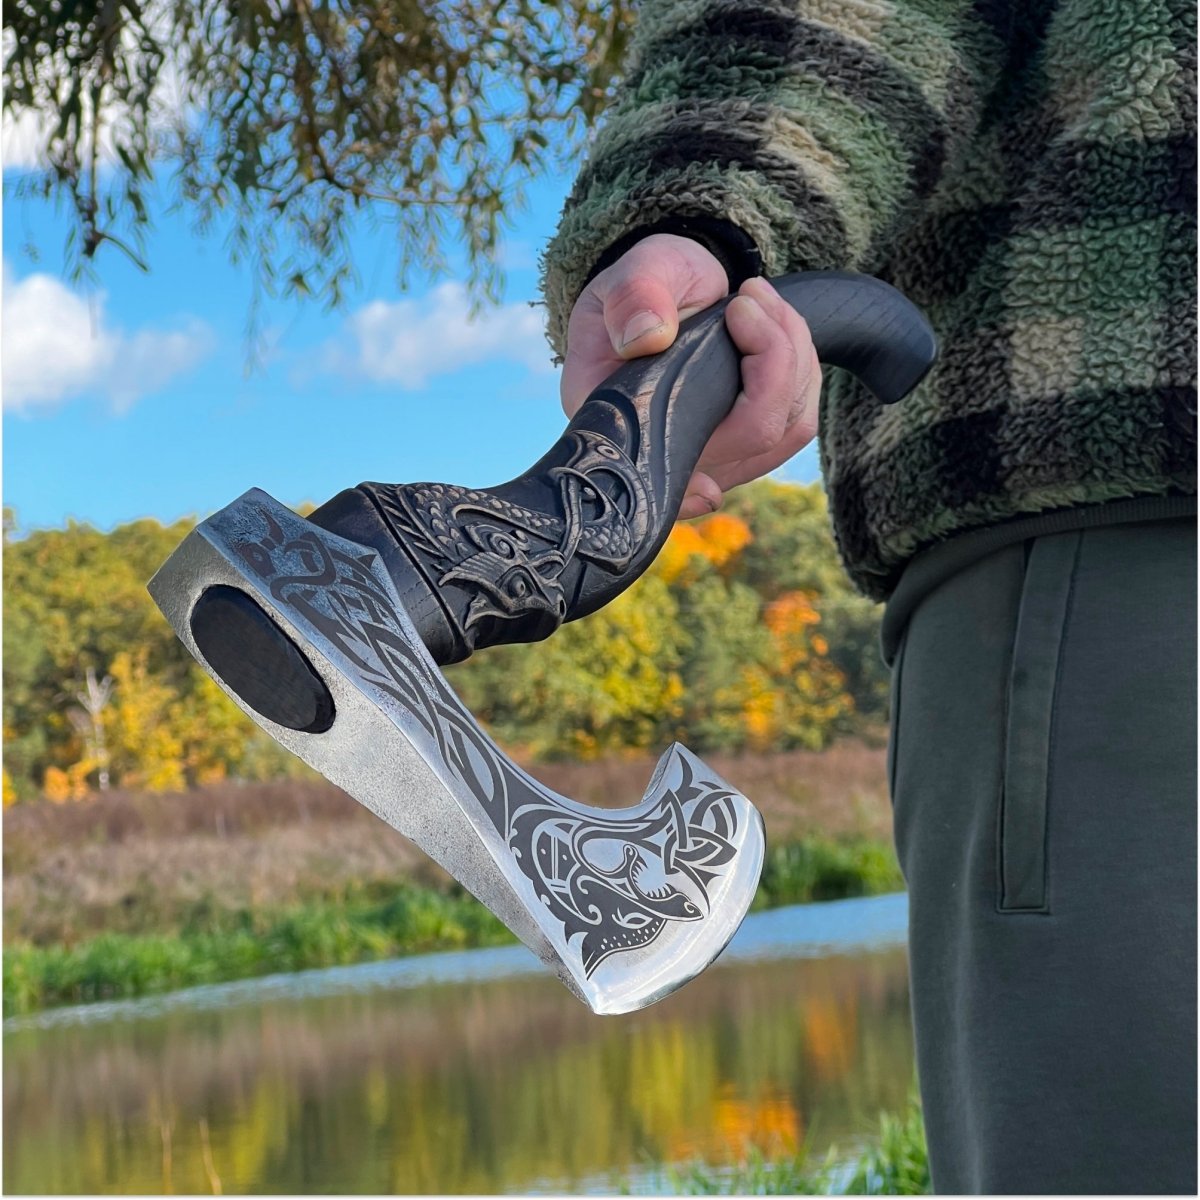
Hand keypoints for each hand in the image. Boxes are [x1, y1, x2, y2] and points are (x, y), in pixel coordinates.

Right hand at [560, 233, 821, 519]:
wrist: (671, 290)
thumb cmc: (645, 287)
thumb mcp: (632, 275)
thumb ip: (634, 297)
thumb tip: (648, 337)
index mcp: (616, 418)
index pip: (656, 473)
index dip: (689, 489)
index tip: (709, 490)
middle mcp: (664, 451)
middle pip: (749, 436)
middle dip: (773, 356)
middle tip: (747, 297)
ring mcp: (713, 454)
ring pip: (783, 429)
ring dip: (792, 355)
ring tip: (757, 301)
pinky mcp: (749, 445)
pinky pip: (797, 423)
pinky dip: (802, 369)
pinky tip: (774, 327)